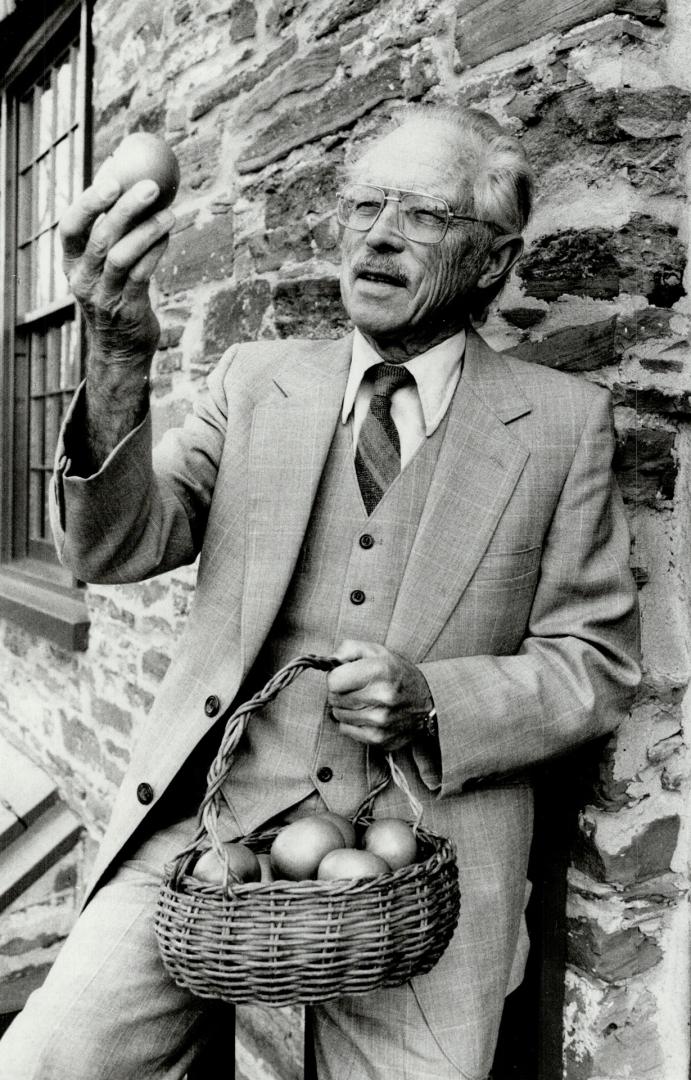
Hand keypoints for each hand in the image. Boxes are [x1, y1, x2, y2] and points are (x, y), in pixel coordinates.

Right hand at [59, 165, 174, 365]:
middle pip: (100, 236)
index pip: (70, 226)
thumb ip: (109, 230)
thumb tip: (124, 175)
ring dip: (149, 230)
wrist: (120, 350)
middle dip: (127, 207)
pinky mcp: (126, 310)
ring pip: (123, 255)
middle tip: (152, 186)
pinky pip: (143, 274)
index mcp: (71, 263)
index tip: (112, 177)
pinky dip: (156, 251)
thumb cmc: (114, 294)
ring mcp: (103, 296)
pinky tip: (168, 236)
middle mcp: (82, 279)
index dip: (88, 201)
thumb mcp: (101, 266)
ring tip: (170, 213)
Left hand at [327, 640, 433, 750]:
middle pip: (334, 698)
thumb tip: (329, 661)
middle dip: (340, 691)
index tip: (346, 675)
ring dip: (345, 707)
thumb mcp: (376, 651)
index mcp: (380, 671)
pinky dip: (351, 722)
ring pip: (338, 715)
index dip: (336, 676)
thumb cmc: (396, 673)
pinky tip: (367, 714)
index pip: (333, 680)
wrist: (428, 701)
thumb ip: (348, 648)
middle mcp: (382, 697)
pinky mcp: (379, 738)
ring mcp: (381, 721)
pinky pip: (345, 730)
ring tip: (363, 700)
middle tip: (356, 688)